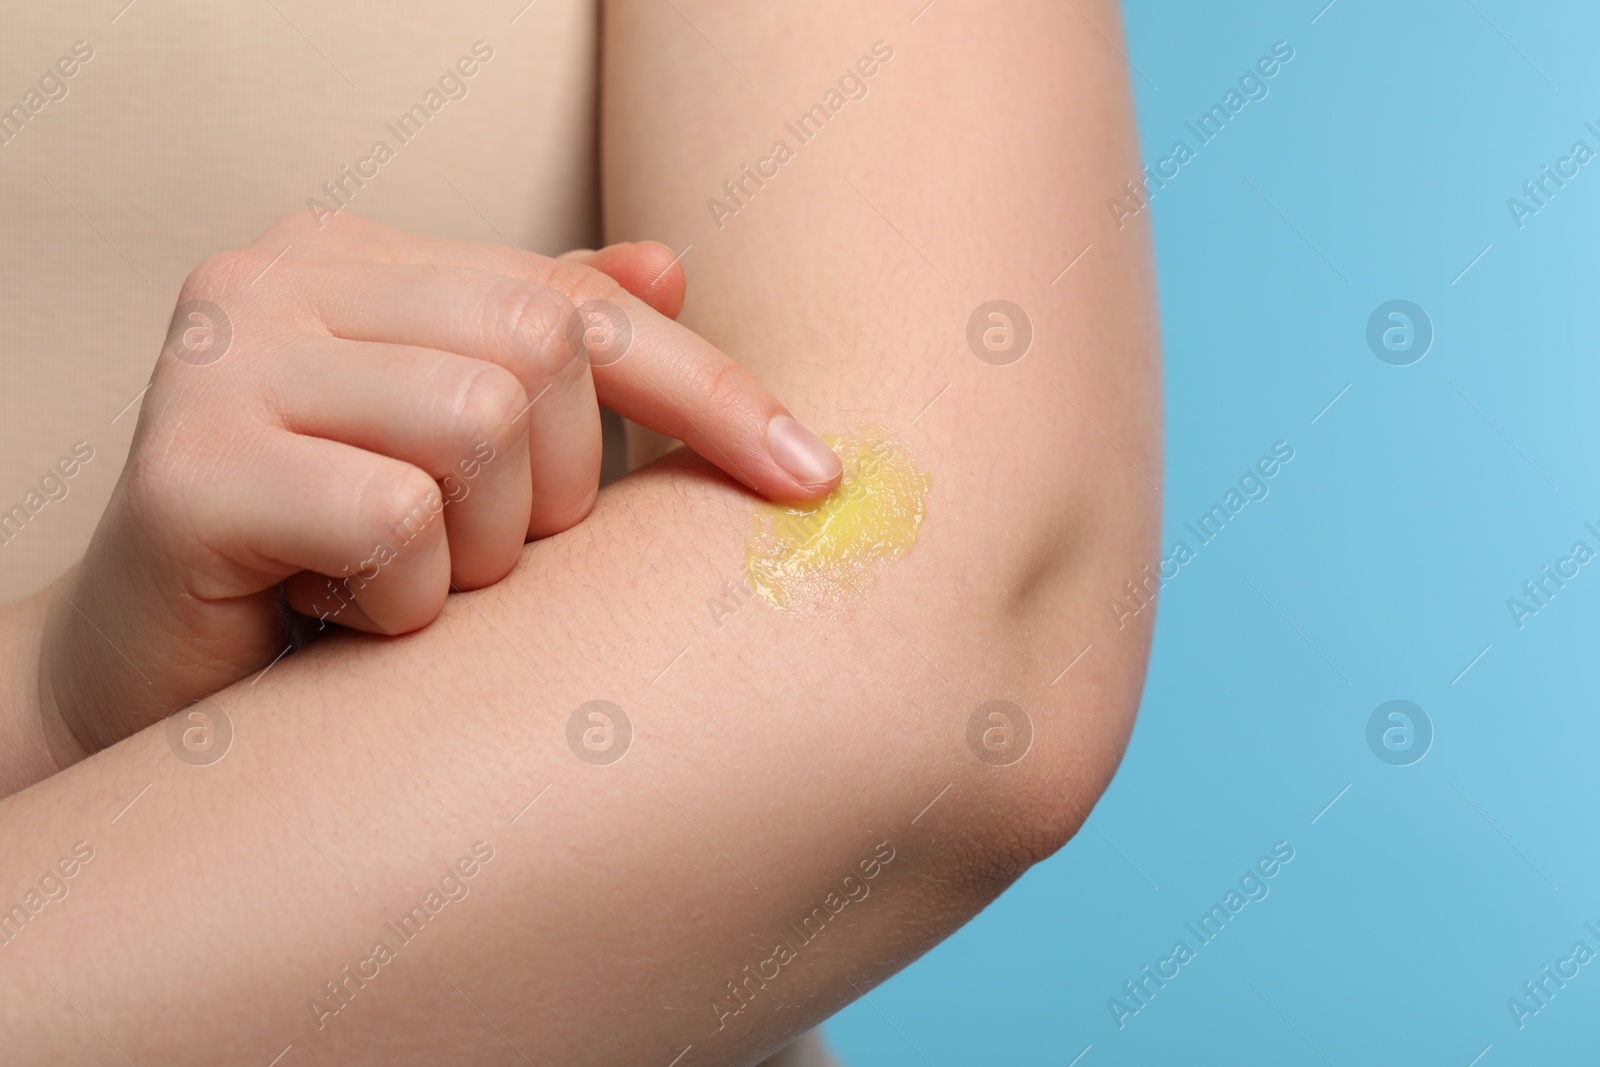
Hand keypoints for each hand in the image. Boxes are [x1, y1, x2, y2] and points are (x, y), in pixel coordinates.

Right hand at [36, 213, 842, 763]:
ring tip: (406, 582)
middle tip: (481, 556)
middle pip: (540, 349)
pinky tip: (343, 612)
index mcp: (354, 256)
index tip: (812, 478)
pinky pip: (397, 519)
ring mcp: (220, 361)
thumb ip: (547, 356)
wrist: (159, 681)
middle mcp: (277, 276)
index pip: (576, 301)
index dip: (708, 391)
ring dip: (481, 549)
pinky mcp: (184, 467)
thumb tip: (672, 269)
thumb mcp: (458, 455)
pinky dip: (405, 598)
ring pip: (481, 424)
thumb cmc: (330, 564)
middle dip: (557, 488)